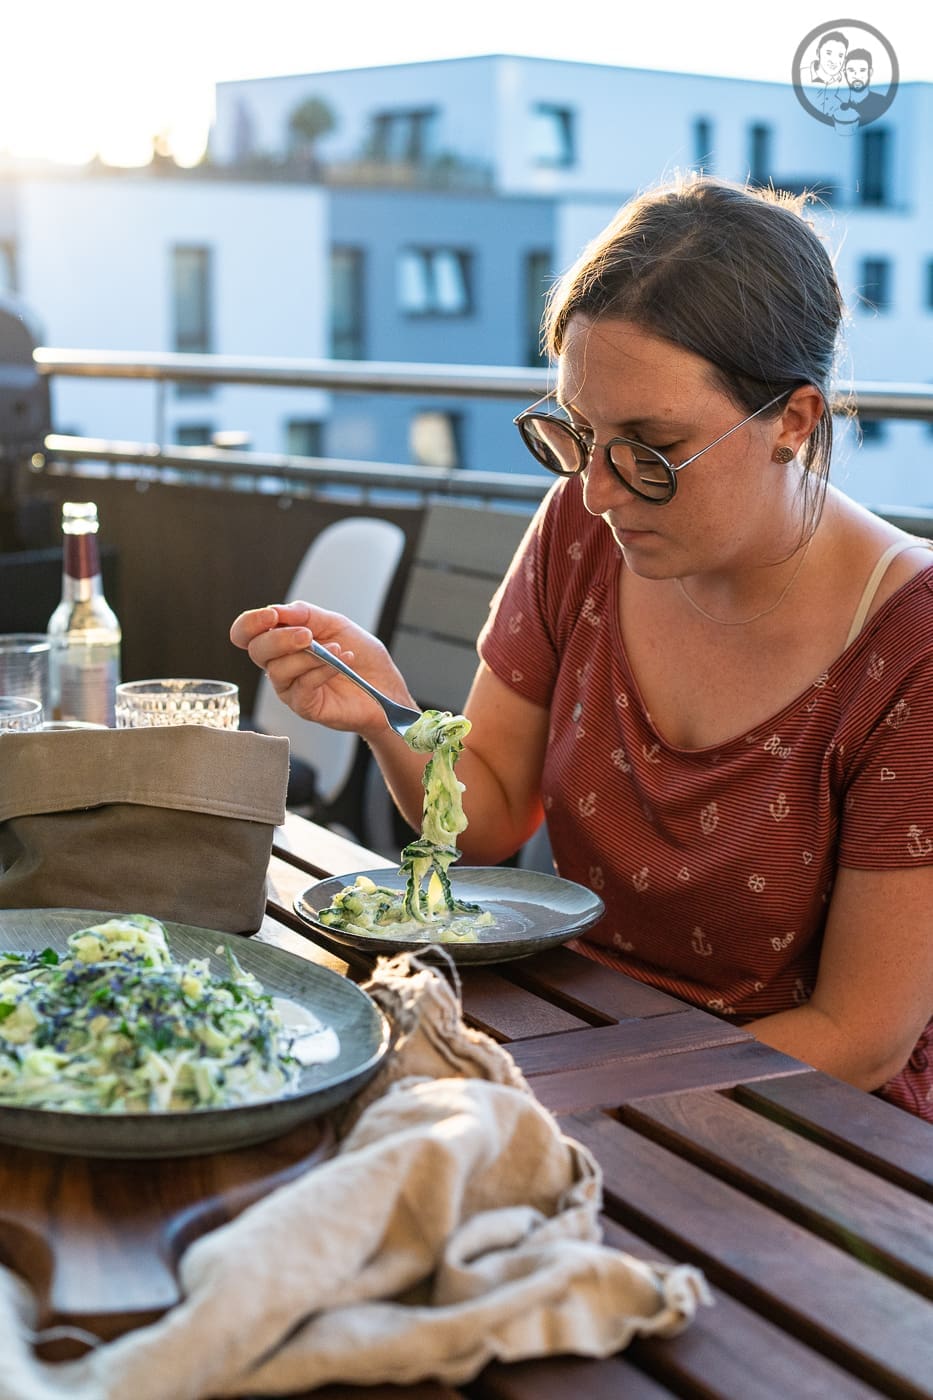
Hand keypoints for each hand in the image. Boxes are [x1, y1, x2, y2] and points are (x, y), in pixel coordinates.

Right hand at [229, 601, 413, 739]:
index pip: (246, 633)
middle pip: (257, 651)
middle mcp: (280, 665)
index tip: (271, 615)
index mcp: (281, 642)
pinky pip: (302, 686)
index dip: (251, 623)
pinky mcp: (304, 706)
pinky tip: (341, 662)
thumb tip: (278, 610)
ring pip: (279, 670)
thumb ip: (305, 614)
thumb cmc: (360, 655)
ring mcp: (290, 688)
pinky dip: (322, 670)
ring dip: (309, 656)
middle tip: (307, 635)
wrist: (385, 684)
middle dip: (280, 639)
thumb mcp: (334, 624)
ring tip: (336, 650)